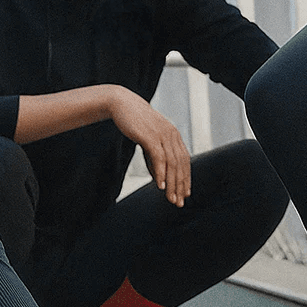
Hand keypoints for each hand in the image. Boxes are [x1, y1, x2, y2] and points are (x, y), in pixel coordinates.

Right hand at [106, 86, 190, 206]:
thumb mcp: (147, 140)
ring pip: (172, 164)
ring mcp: (162, 135)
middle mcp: (172, 135)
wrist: (121, 104)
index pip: (184, 161)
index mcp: (174, 136)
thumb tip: (158, 176)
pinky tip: (159, 186)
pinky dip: (160, 172)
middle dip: (180, 185)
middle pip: (180, 165)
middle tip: (179, 202)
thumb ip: (154, 157)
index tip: (185, 194)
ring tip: (170, 198)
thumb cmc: (133, 122)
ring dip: (172, 183)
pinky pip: (158, 158)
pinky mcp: (150, 136)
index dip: (186, 179)